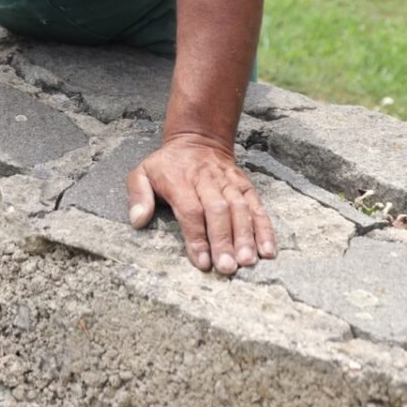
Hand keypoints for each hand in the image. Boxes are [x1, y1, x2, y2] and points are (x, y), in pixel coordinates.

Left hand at [127, 135, 276, 275]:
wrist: (197, 139)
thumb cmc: (166, 165)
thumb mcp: (142, 172)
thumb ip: (137, 195)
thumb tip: (137, 221)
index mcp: (180, 179)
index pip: (191, 210)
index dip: (197, 236)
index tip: (202, 261)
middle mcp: (207, 180)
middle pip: (218, 211)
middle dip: (224, 241)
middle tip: (227, 267)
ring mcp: (229, 182)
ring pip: (240, 208)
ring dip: (246, 236)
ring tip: (248, 261)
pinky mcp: (245, 185)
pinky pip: (257, 206)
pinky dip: (265, 228)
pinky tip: (268, 249)